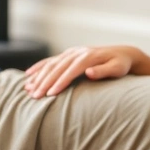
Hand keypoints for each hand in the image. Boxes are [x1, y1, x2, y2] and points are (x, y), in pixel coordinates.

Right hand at [24, 45, 139, 97]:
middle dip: (44, 82)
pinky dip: (38, 68)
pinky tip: (28, 75)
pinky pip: (49, 61)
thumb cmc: (120, 65)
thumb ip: (103, 71)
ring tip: (27, 89)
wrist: (121, 54)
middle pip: (57, 68)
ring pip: (50, 64)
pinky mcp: (67, 54)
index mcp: (88, 57)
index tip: (50, 94)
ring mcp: (71, 53)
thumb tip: (89, 72)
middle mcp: (77, 53)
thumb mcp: (117, 69)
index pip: (71, 71)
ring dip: (38, 77)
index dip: (60, 82)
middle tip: (34, 96)